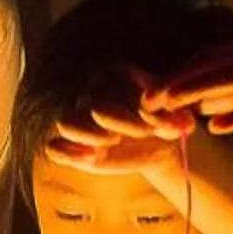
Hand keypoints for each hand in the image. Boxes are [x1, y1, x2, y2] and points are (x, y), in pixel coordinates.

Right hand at [48, 62, 195, 175]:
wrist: (158, 142)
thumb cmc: (167, 121)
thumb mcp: (177, 116)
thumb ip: (172, 109)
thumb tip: (151, 102)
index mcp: (115, 74)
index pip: (112, 92)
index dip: (131, 115)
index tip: (151, 129)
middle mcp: (92, 93)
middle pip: (92, 108)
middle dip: (118, 126)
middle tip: (141, 135)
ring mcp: (80, 118)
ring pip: (66, 124)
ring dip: (89, 139)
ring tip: (110, 147)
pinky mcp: (73, 144)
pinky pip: (54, 148)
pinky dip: (68, 155)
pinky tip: (93, 158)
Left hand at [144, 32, 232, 141]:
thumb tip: (203, 103)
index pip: (209, 51)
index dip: (176, 67)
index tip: (145, 81)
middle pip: (209, 62)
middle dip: (173, 79)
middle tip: (142, 97)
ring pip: (228, 79)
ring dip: (192, 91)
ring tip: (163, 108)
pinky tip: (214, 127)